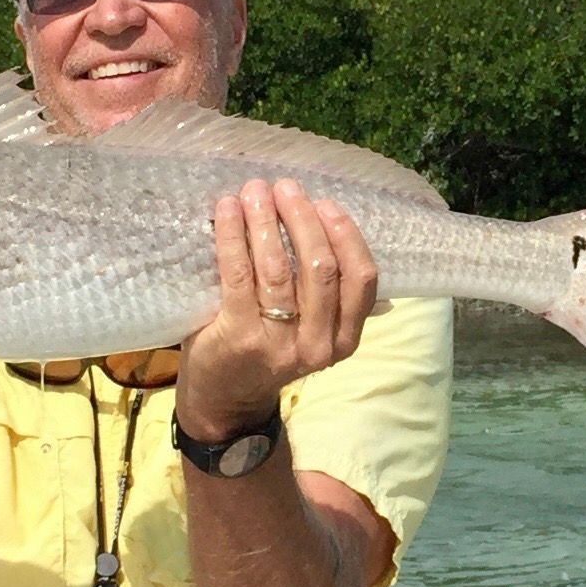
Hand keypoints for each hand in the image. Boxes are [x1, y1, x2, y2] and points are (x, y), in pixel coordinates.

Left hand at [181, 178, 377, 441]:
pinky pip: (239, 275)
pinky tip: (227, 210)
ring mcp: (278, 343)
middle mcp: (317, 345)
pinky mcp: (239, 335)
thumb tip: (333, 225)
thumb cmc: (268, 349)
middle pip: (321, 268)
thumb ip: (329, 294)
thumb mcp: (312, 331)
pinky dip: (233, 236)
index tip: (326, 204)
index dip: (346, 235)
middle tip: (285, 187)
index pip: (361, 279)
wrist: (224, 398)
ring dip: (267, 221)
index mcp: (344, 339)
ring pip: (279, 268)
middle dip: (303, 219)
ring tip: (255, 191)